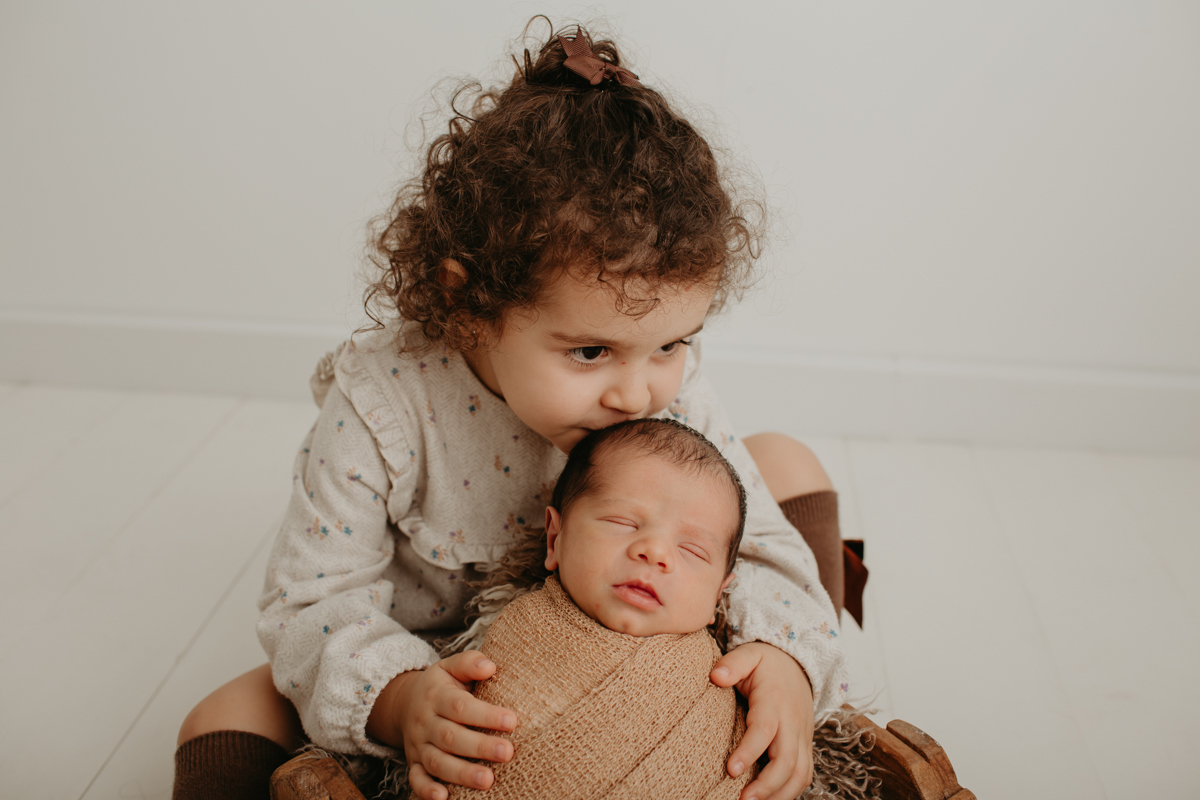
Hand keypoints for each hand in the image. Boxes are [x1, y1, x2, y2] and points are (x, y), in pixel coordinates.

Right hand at [367, 651, 517, 799]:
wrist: (403, 704)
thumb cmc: (440, 686)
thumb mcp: (450, 667)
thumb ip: (469, 663)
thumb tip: (490, 666)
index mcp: (436, 697)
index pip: (460, 706)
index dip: (485, 715)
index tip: (512, 721)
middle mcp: (426, 723)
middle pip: (451, 737)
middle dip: (479, 747)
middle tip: (508, 752)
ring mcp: (419, 746)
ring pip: (437, 762)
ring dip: (461, 773)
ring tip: (488, 781)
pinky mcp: (414, 764)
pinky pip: (416, 780)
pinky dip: (427, 791)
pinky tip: (445, 798)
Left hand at [710, 642, 814, 799]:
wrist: (799, 664)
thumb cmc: (767, 663)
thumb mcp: (749, 654)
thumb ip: (733, 664)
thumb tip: (716, 676)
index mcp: (774, 701)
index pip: (765, 729)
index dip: (750, 751)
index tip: (731, 770)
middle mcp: (792, 722)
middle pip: (788, 760)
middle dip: (767, 785)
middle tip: (744, 799)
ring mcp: (802, 736)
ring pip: (801, 774)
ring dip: (781, 794)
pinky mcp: (805, 746)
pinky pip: (804, 775)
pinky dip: (791, 792)